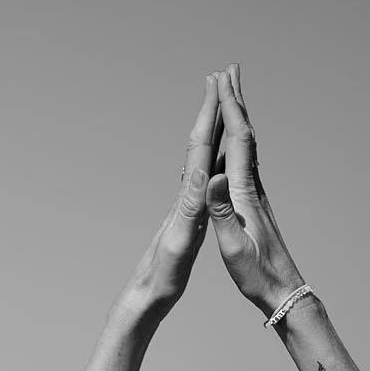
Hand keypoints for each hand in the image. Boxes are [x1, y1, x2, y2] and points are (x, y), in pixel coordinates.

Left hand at [117, 73, 224, 322]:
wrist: (147, 294)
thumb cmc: (163, 275)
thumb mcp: (180, 242)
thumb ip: (191, 209)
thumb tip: (202, 176)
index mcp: (186, 197)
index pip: (198, 147)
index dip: (208, 114)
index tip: (217, 82)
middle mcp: (184, 194)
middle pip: (199, 142)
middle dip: (210, 109)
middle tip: (220, 77)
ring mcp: (186, 203)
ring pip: (203, 157)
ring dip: (213, 129)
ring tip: (223, 107)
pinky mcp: (189, 216)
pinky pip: (205, 178)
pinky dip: (215, 160)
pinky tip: (218, 159)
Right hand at [206, 63, 304, 316]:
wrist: (284, 291)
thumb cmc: (258, 275)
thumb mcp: (233, 248)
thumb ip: (221, 213)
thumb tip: (212, 178)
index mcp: (245, 193)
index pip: (238, 140)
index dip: (230, 106)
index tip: (222, 78)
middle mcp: (253, 188)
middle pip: (246, 134)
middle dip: (236, 100)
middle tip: (229, 70)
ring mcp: (256, 196)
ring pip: (247, 145)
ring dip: (238, 117)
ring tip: (231, 96)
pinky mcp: (255, 206)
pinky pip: (246, 162)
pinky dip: (239, 142)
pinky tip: (236, 143)